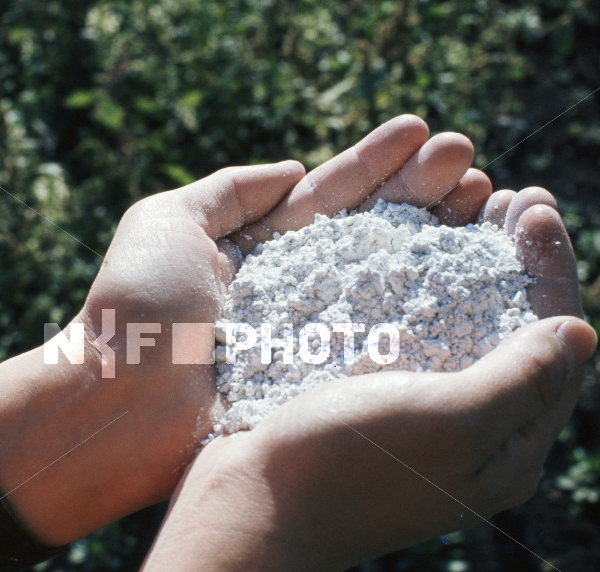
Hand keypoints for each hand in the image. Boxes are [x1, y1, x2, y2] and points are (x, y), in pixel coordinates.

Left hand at [71, 114, 509, 511]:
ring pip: (390, 284)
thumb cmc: (130, 310)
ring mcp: (316, 340)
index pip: (335, 197)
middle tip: (476, 169)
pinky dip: (426, 314)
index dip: (383, 167)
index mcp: (261, 249)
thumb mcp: (165, 222)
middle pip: (375, 235)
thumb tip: (294, 167)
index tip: (430, 135)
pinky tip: (467, 283)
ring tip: (485, 204)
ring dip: (438, 244)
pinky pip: (383, 346)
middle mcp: (297, 292)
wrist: (114, 406)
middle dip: (426, 198)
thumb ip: (229, 189)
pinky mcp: (324, 385)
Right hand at [193, 153, 592, 571]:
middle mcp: (470, 435)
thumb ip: (521, 378)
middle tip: (507, 196)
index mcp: (506, 450)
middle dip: (516, 262)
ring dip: (468, 265)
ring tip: (462, 205)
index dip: (552, 273)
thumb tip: (581, 331)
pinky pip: (410, 335)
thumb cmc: (347, 465)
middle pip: (513, 334)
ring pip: (459, 328)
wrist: (248, 505)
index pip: (556, 351)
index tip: (534, 207)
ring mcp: (417, 419)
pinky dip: (417, 287)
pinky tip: (404, 247)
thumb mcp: (450, 422)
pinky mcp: (370, 404)